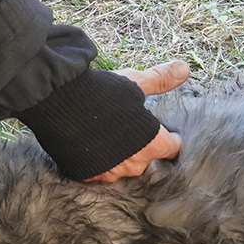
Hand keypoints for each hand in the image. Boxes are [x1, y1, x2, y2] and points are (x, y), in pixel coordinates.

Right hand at [84, 59, 189, 182]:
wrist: (58, 103)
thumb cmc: (102, 93)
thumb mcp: (134, 83)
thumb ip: (160, 79)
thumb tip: (184, 68)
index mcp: (153, 144)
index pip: (173, 149)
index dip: (169, 137)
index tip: (162, 130)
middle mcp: (135, 164)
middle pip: (147, 160)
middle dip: (142, 147)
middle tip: (130, 129)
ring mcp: (110, 172)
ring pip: (123, 167)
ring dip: (120, 156)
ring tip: (109, 136)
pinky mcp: (88, 175)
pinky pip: (99, 172)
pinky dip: (98, 161)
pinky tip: (92, 145)